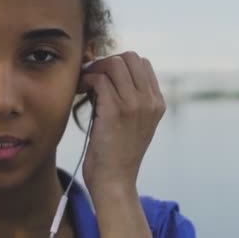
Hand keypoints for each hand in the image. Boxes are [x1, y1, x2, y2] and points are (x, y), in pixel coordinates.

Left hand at [77, 51, 164, 192]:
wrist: (115, 180)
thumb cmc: (117, 152)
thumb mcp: (133, 122)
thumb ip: (130, 98)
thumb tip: (107, 72)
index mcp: (157, 102)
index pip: (142, 63)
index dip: (119, 65)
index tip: (103, 77)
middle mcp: (150, 101)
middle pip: (130, 57)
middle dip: (107, 62)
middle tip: (92, 77)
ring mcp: (134, 104)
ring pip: (114, 63)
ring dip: (95, 69)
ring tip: (86, 84)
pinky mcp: (115, 110)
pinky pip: (99, 78)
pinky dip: (86, 79)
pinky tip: (81, 91)